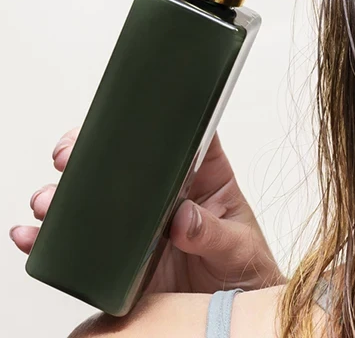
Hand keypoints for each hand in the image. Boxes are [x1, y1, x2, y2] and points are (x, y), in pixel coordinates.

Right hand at [10, 127, 284, 293]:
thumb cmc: (244, 270)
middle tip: (68, 157)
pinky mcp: (119, 257)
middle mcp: (166, 195)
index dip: (153, 121)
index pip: (181, 136)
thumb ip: (213, 232)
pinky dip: (49, 239)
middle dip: (88, 153)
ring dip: (63, 195)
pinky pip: (80, 243)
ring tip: (48, 201)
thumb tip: (183, 218)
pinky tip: (32, 236)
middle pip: (123, 160)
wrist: (229, 312)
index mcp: (205, 177)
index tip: (124, 119)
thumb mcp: (238, 248)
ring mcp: (139, 225)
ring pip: (94, 196)